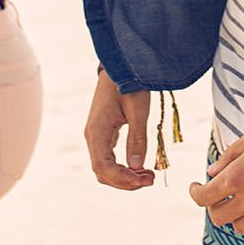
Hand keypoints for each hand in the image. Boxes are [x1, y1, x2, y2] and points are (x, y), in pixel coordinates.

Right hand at [84, 69, 154, 189]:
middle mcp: (92, 136)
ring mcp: (97, 135)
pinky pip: (109, 157)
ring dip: (125, 175)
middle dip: (125, 181)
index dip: (123, 180)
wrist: (121, 63)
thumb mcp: (138, 110)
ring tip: (148, 175)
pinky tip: (140, 166)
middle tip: (150, 180)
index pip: (104, 168)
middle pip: (103, 172)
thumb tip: (137, 167)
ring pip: (105, 167)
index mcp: (97, 132)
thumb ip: (137, 138)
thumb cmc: (129, 82)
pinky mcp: (104, 132)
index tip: (144, 181)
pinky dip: (123, 166)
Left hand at [188, 118, 243, 239]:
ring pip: (241, 227)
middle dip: (215, 206)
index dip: (195, 192)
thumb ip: (227, 158)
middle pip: (219, 218)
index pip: (203, 197)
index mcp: (236, 178)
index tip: (197, 187)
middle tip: (221, 195)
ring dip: (237, 216)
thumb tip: (211, 173)